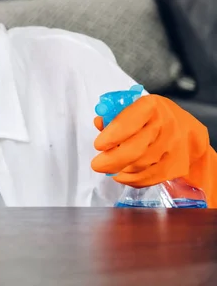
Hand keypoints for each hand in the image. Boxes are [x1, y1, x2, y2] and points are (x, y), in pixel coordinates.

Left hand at [91, 94, 208, 187]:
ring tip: (111, 167)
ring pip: (139, 166)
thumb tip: (99, 123)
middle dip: (111, 160)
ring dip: (120, 170)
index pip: (127, 122)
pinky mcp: (176, 166)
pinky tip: (123, 174)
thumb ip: (115, 116)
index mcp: (150, 106)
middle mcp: (165, 126)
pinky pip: (148, 178)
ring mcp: (173, 148)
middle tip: (97, 165)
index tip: (98, 145)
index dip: (111, 136)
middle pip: (134, 149)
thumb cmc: (154, 118)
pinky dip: (131, 179)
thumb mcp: (136, 108)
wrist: (188, 134)